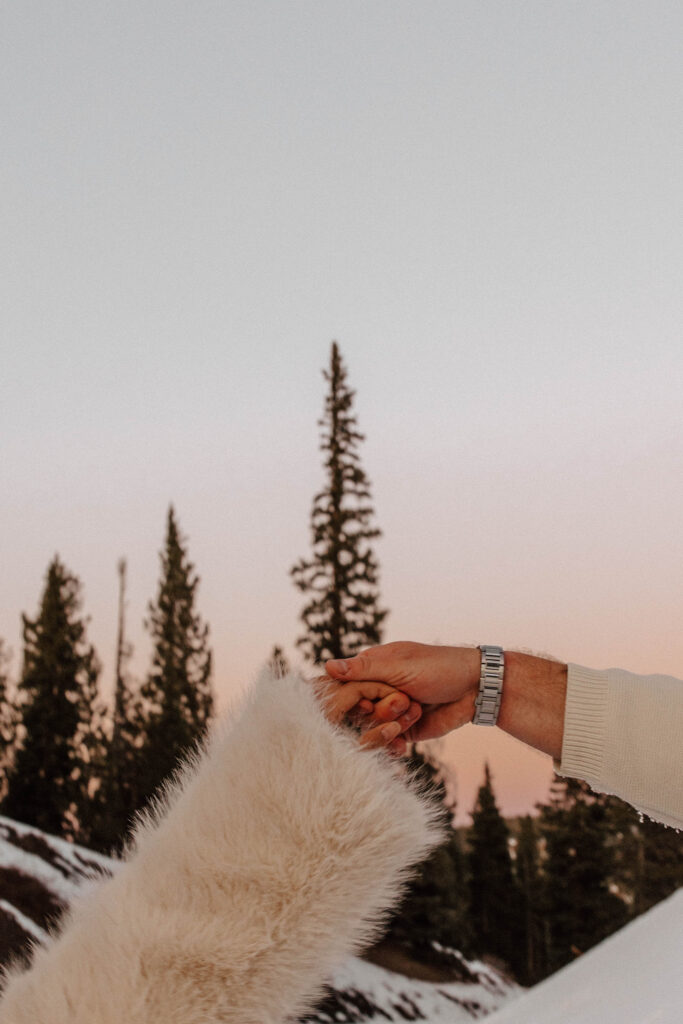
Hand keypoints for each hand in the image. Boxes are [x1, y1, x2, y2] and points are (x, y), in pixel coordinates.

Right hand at [325, 642, 480, 743]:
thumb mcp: (401, 666)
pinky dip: (392, 745)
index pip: (345, 685)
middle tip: (402, 702)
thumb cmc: (439, 667)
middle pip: (357, 711)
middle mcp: (379, 690)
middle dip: (376, 712)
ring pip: (372, 728)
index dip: (351, 697)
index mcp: (374, 667)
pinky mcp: (405, 729)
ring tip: (414, 712)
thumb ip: (364, 669)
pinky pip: (388, 742)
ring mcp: (392, 711)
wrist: (476, 688)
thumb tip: (327, 666)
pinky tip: (401, 746)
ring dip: (390, 726)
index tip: (367, 701)